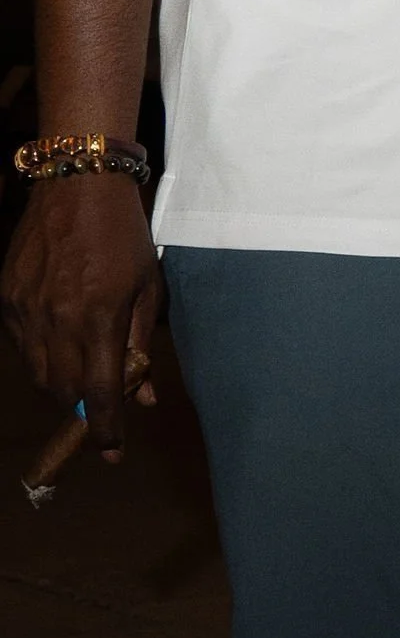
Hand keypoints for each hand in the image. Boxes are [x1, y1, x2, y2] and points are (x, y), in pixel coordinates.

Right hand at [1, 178, 160, 456]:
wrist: (77, 186)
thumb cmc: (124, 234)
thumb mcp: (148, 285)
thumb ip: (142, 342)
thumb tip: (143, 394)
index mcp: (99, 319)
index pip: (99, 394)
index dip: (106, 429)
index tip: (113, 451)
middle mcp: (58, 322)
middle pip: (65, 392)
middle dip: (85, 409)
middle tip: (104, 408)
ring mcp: (26, 312)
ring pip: (40, 375)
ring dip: (63, 387)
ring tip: (84, 376)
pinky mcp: (7, 300)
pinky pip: (23, 347)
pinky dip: (42, 357)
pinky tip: (60, 344)